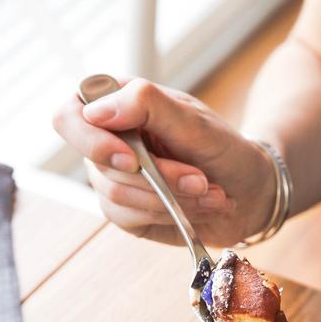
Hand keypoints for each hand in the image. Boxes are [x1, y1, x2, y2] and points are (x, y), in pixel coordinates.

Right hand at [52, 78, 275, 246]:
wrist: (251, 191)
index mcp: (117, 104)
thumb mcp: (195, 121)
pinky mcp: (125, 211)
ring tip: (209, 192)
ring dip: (171, 198)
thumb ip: (148, 106)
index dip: (91, 141)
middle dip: (158, 177)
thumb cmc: (224, 148)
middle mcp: (107, 141)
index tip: (131, 159)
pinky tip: (198, 207)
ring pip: (117, 196)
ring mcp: (113, 179)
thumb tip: (95, 110)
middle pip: (100, 165)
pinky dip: (168, 214)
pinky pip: (127, 218)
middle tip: (200, 178)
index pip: (69, 116)